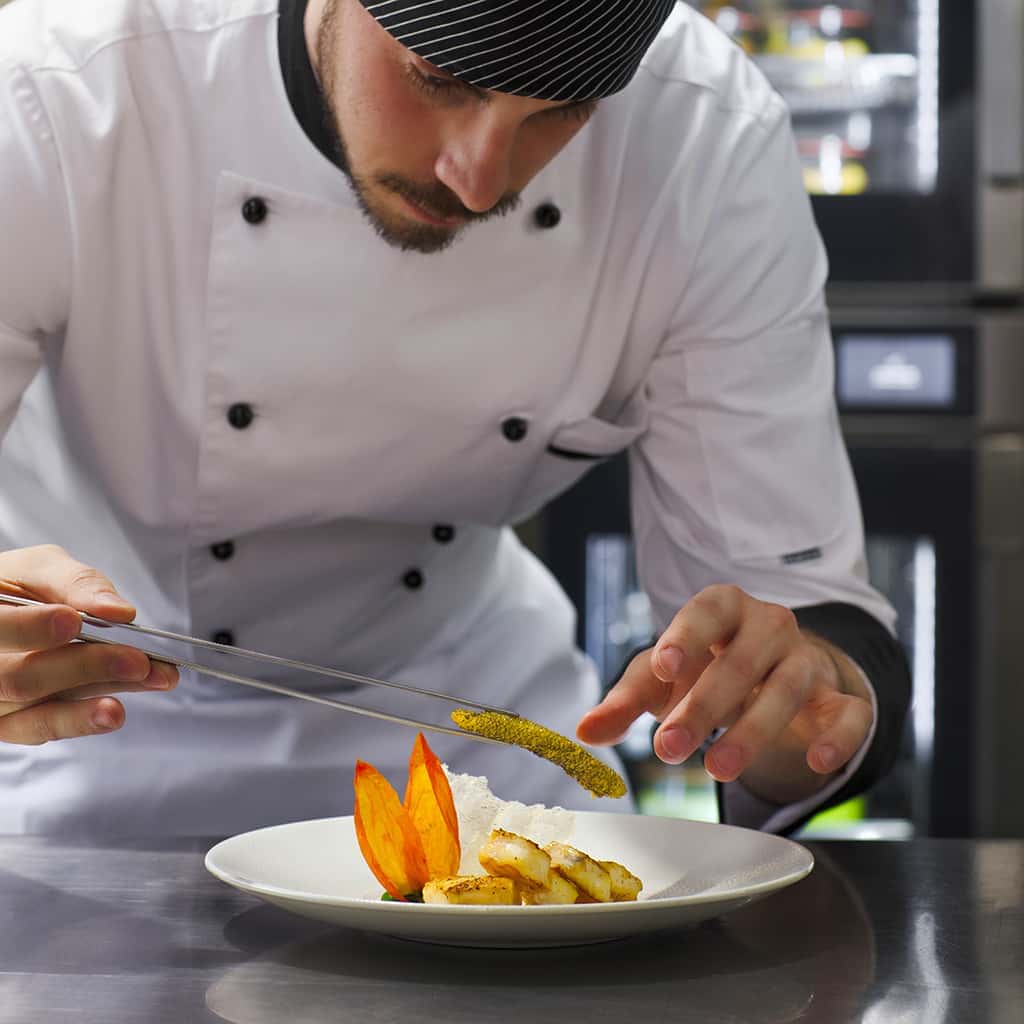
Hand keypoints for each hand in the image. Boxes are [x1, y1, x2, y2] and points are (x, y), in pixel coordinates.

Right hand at [0, 545, 177, 744]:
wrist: (9, 610)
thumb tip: (119, 611)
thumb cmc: (20, 586)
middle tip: (138, 660)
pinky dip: (78, 721)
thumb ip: (75, 583)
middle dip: (85, 667)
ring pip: (34, 708)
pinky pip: (37, 728)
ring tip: (145, 685)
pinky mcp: (9, 722)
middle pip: (20, 678)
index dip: (32, 627)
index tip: (73, 621)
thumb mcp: (40, 569)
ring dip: (93, 700)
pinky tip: (113, 712)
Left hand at [577, 584, 873, 803]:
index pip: (707, 610)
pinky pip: (851, 711)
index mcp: (724, 608)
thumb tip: (584, 732)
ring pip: (791, 686)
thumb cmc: (707, 668)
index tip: (662, 668)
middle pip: (743, 660)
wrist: (774, 674)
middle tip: (668, 750)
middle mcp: (770, 626)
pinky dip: (839, 736)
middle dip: (705, 706)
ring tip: (717, 770)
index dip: (686, 635)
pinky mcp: (840, 697)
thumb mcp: (663, 680)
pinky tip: (816, 762)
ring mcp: (808, 660)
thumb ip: (625, 702)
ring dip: (755, 729)